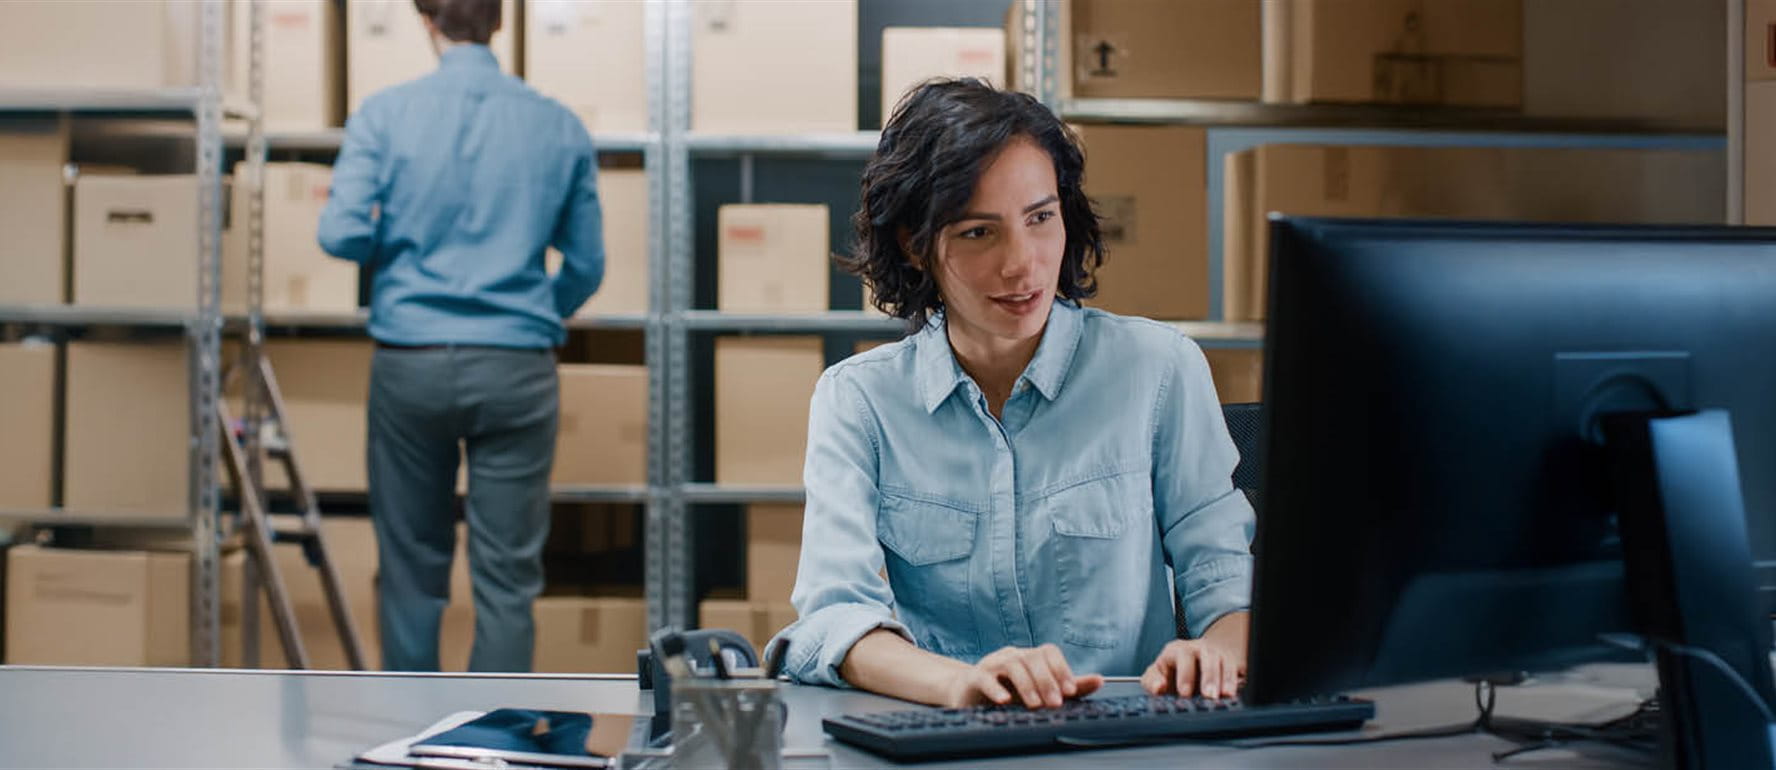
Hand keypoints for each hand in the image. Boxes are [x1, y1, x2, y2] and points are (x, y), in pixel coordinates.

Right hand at [945, 644, 1104, 709]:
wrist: (969, 695)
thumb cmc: (1010, 693)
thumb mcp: (1040, 691)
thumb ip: (1069, 686)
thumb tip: (1100, 680)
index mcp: (1029, 657)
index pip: (1049, 652)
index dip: (1061, 669)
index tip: (1070, 691)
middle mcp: (1012, 655)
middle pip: (1032, 657)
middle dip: (1047, 681)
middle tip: (1055, 704)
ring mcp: (992, 664)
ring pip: (1012, 664)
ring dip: (1027, 685)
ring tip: (1035, 705)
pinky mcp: (974, 677)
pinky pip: (984, 678)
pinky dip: (995, 688)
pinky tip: (1005, 700)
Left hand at [1141, 611, 1248, 698]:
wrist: (1192, 662)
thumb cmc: (1171, 670)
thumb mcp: (1156, 674)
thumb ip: (1152, 681)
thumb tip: (1158, 687)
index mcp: (1178, 650)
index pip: (1183, 656)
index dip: (1185, 675)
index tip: (1184, 693)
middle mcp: (1200, 649)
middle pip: (1208, 657)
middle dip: (1209, 677)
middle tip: (1209, 696)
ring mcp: (1218, 654)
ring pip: (1225, 662)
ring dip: (1227, 679)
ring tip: (1226, 696)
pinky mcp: (1231, 663)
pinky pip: (1238, 669)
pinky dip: (1238, 680)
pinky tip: (1236, 692)